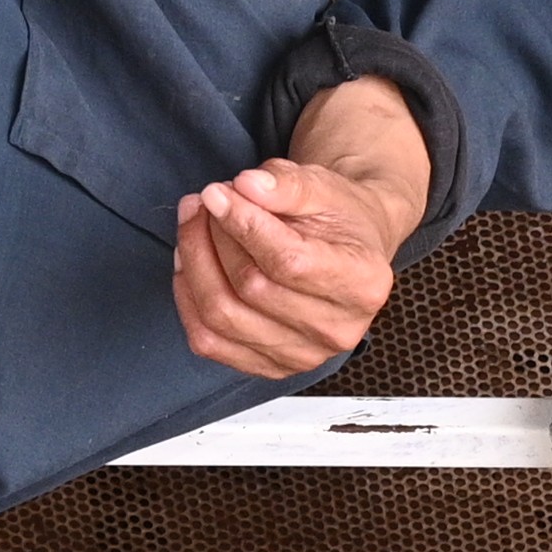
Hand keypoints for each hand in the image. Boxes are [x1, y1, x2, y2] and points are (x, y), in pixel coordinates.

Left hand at [171, 82, 431, 382]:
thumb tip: (245, 186)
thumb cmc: (338, 218)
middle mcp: (338, 330)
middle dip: (213, 237)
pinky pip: (209, 341)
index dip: (243, 225)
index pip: (289, 261)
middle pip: (251, 287)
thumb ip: (288, 184)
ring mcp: (303, 356)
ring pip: (222, 315)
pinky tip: (189, 262)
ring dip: (194, 263)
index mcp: (363, 283)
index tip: (215, 193)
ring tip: (193, 223)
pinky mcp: (270, 367)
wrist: (347, 252)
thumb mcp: (325, 187)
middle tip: (202, 201)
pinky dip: (188, 298)